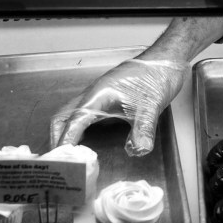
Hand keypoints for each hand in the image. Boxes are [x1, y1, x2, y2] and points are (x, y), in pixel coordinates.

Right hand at [50, 59, 186, 156]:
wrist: (165, 60)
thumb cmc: (156, 77)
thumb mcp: (151, 106)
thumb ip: (143, 130)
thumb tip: (138, 151)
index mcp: (97, 95)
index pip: (73, 122)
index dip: (65, 142)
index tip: (62, 161)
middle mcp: (92, 94)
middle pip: (62, 117)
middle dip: (57, 138)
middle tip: (60, 160)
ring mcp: (97, 95)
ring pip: (70, 114)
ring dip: (65, 132)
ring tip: (68, 154)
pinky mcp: (105, 97)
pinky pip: (82, 113)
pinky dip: (77, 127)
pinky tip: (85, 140)